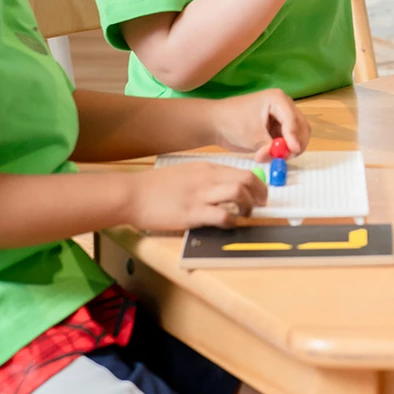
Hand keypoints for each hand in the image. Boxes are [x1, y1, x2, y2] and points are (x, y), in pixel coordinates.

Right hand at [129, 162, 260, 230]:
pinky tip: (229, 225)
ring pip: (239, 193)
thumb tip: (223, 188)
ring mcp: (200, 195)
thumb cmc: (154, 187)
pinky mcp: (192, 213)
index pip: (242, 171)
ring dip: (249, 206)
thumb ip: (204, 178)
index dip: (257, 184)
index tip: (259, 194)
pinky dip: (232, 221)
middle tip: (261, 206)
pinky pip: (222, 215)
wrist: (132, 194)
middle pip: (247, 179)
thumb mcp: (184, 174)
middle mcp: (207, 179)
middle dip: (260, 193)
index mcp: (206, 168)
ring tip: (246, 215)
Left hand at [211, 87, 309, 159]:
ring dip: (287, 149)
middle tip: (283, 158)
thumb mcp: (252, 136)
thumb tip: (285, 155)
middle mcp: (284, 106)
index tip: (292, 151)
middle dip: (294, 144)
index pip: (293, 119)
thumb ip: (271, 146)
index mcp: (278, 100)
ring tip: (267, 156)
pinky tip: (267, 154)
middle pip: (301, 127)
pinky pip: (287, 141)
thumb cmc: (231, 123)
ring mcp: (282, 117)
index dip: (294, 136)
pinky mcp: (278, 128)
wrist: (215, 124)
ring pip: (296, 136)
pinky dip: (282, 150)